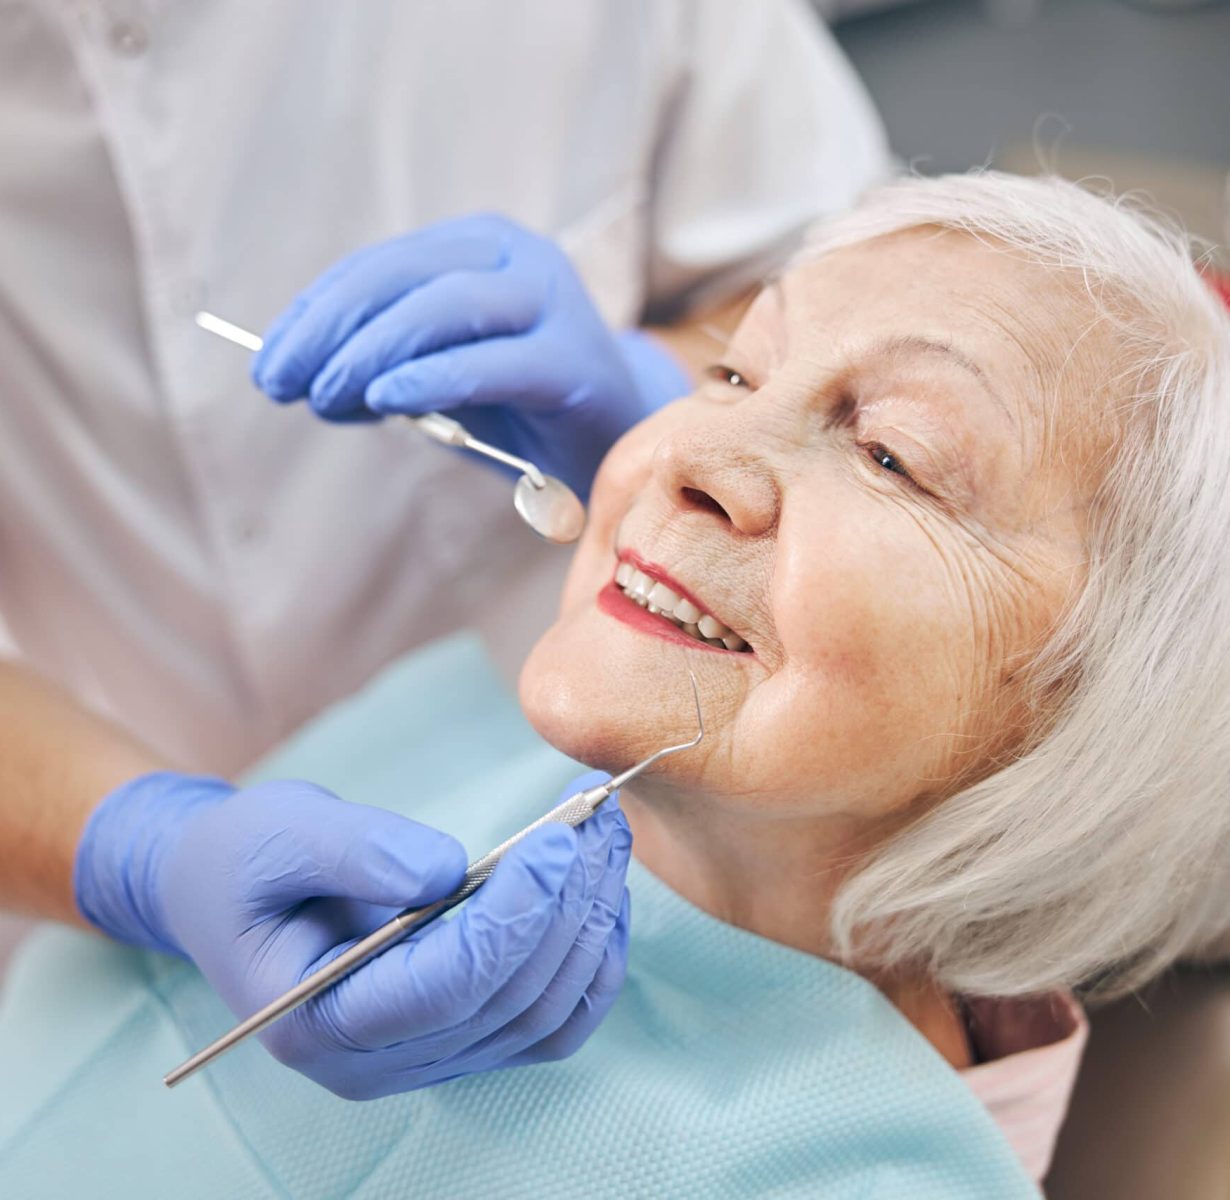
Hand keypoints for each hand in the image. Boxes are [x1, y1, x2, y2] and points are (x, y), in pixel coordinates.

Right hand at [73, 771, 630, 1099]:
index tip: (558, 838)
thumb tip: (451, 869)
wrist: (231, 889)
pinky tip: (602, 894)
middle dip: (567, 904)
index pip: (447, 986)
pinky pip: (548, 1021)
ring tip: (608, 839)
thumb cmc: (245, 860)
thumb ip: (359, 850)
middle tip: (598, 818)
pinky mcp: (459, 1036)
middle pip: (507, 999)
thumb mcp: (281, 834)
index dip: (514, 913)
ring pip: (542, 1015)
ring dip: (590, 925)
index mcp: (318, 1020)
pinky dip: (591, 962)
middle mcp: (376, 1062)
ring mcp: (424, 1058)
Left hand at [251, 214, 689, 498]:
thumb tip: (304, 375)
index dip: (316, 311)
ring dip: (370, 353)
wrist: (618, 443)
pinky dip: (433, 378)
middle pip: (404, 279)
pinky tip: (385, 400)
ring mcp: (552, 303)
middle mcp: (519, 258)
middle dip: (330, 330)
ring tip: (321, 396)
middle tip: (278, 383)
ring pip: (444, 309)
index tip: (266, 360)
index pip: (381, 267)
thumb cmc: (521, 410)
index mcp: (481, 247)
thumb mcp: (442, 380)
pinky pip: (491, 363)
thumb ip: (385, 368)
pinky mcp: (572, 360)